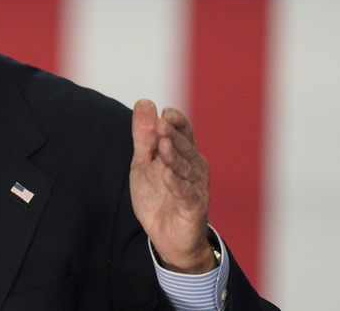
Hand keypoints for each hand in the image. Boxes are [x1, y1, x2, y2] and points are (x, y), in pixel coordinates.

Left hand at [128, 99, 213, 273]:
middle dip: (173, 135)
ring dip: (174, 156)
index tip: (166, 112)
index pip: (183, 132)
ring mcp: (196, 187)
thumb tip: (144, 102)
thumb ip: (144, 135)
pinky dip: (176, 184)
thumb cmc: (158, 196)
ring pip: (185, 169)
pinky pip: (185, 193)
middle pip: (185, 147)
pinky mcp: (193, 207)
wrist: (167, 237)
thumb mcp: (144, 162)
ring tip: (163, 144)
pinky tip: (167, 175)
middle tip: (162, 123)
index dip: (177, 122)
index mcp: (184, 154)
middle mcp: (194, 168)